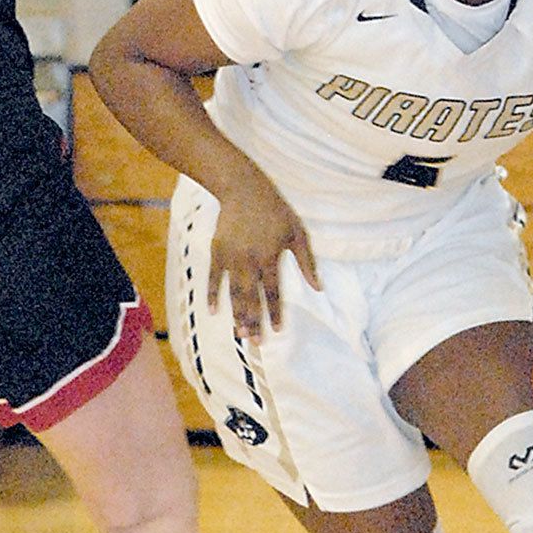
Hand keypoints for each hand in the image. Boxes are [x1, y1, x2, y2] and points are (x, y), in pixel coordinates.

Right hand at [208, 177, 320, 342]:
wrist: (243, 189)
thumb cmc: (275, 210)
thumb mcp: (298, 233)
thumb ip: (307, 262)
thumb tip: (319, 288)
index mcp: (271, 257)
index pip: (273, 292)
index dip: (275, 312)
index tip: (276, 331)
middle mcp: (250, 261)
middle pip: (252, 298)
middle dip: (254, 321)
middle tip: (255, 342)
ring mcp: (232, 257)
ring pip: (234, 292)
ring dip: (237, 314)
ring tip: (239, 333)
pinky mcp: (217, 251)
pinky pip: (214, 278)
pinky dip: (213, 295)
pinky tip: (213, 312)